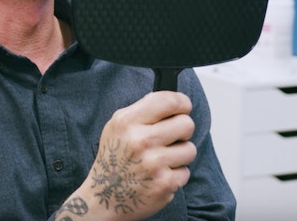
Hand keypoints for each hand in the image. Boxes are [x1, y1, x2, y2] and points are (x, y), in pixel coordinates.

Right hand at [55, 91, 195, 220]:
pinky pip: (186, 171)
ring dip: (180, 155)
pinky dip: (176, 174)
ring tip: (163, 159)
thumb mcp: (116, 127)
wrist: (105, 196)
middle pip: (186, 124)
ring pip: (190, 149)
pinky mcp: (164, 183)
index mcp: (127, 121)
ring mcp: (154, 163)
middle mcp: (140, 140)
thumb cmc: (114, 159)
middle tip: (171, 138)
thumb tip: (171, 101)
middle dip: (182, 131)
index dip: (182, 103)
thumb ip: (142, 111)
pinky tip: (159, 175)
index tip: (183, 108)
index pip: (169, 101)